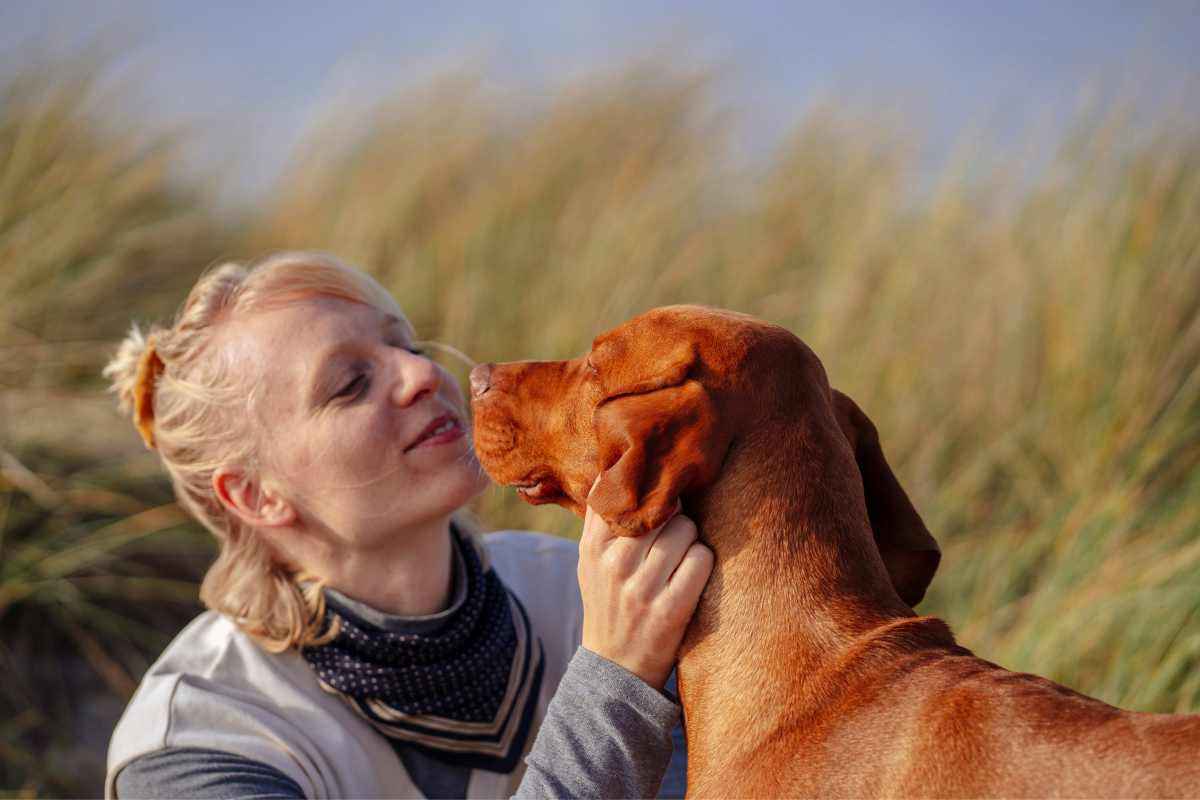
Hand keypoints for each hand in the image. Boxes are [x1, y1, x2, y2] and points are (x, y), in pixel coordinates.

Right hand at [577, 485, 713, 689]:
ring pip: (686, 530)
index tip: (657, 490)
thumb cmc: (608, 603)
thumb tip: (615, 466)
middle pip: (664, 508)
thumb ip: (600, 518)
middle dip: (675, 516)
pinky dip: (703, 561)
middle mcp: (615, 564)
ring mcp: (642, 588)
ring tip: (680, 556)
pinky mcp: (671, 610)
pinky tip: (692, 574)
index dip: (647, 488)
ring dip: (691, 539)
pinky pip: (701, 559)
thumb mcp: (590, 562)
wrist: (616, 669)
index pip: (623, 494)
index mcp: (593, 547)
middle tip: (672, 533)